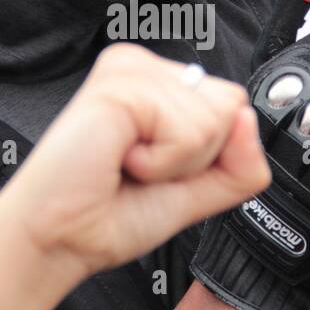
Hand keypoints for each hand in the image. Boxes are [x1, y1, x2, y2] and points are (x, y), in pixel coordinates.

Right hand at [0, 44, 270, 290]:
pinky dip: (161, 163)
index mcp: (160, 84)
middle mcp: (145, 68)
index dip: (211, 155)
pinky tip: (120, 160)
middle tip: (143, 170)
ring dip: (176, 163)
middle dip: (198, 157)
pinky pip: (189, 130)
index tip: (160, 171)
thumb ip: (241, 163)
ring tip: (129, 165)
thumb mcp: (199, 192)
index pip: (233, 105)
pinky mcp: (122, 84)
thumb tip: (248, 118)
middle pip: (231, 105)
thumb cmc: (110, 214)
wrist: (61, 240)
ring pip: (215, 119)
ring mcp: (132, 71)